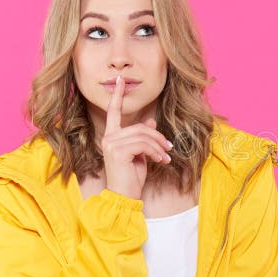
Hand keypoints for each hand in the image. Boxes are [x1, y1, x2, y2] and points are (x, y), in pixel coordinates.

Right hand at [102, 74, 172, 199]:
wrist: (124, 196)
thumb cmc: (131, 177)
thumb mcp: (140, 154)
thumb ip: (143, 137)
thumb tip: (151, 120)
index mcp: (112, 136)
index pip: (114, 112)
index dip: (118, 96)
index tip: (121, 80)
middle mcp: (109, 137)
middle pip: (140, 127)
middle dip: (158, 137)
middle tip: (169, 149)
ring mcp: (112, 143)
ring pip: (144, 135)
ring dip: (159, 147)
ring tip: (165, 157)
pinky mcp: (118, 151)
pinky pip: (144, 145)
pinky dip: (156, 152)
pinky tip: (160, 161)